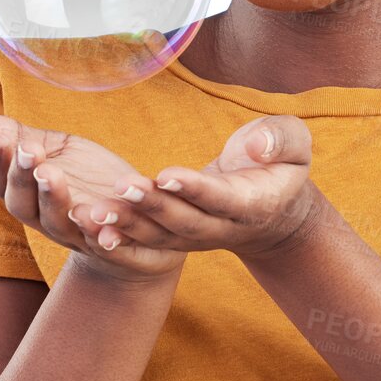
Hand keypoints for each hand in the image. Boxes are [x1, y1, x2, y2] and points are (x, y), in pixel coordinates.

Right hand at [0, 114, 183, 283]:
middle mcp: (45, 219)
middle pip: (23, 204)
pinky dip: (99, 231)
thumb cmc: (89, 177)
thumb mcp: (56, 150)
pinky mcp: (112, 241)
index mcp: (28, 195)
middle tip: (26, 149)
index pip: (0, 183)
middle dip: (21, 176)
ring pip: (57, 222)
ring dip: (52, 198)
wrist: (141, 214)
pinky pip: (102, 241)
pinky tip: (97, 214)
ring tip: (50, 173)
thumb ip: (16, 137)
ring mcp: (77, 234)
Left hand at [87, 114, 317, 259]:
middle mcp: (222, 228)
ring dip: (127, 224)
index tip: (167, 174)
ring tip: (95, 209)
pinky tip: (85, 223)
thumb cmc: (282, 165)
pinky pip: (145, 240)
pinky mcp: (176, 237)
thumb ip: (280, 140)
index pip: (221, 199)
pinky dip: (117, 235)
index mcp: (252, 205)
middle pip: (184, 222)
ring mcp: (197, 237)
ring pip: (160, 235)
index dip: (195, 189)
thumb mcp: (295, 145)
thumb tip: (256, 145)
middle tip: (122, 186)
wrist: (274, 212)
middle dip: (153, 206)